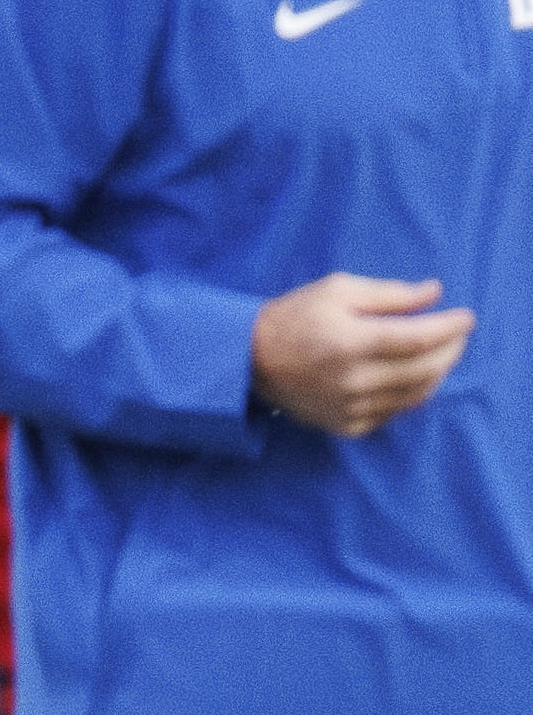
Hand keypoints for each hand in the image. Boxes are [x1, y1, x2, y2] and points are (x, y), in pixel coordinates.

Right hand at [250, 271, 471, 435]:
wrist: (247, 359)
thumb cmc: (294, 316)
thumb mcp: (337, 289)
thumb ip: (389, 293)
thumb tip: (433, 293)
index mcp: (349, 342)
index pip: (419, 338)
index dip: (450, 328)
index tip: (467, 317)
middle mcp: (351, 380)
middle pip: (425, 369)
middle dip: (451, 350)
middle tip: (458, 335)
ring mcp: (348, 407)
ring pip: (415, 395)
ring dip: (437, 373)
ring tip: (440, 354)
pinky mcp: (344, 424)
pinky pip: (394, 413)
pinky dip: (410, 395)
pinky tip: (409, 377)